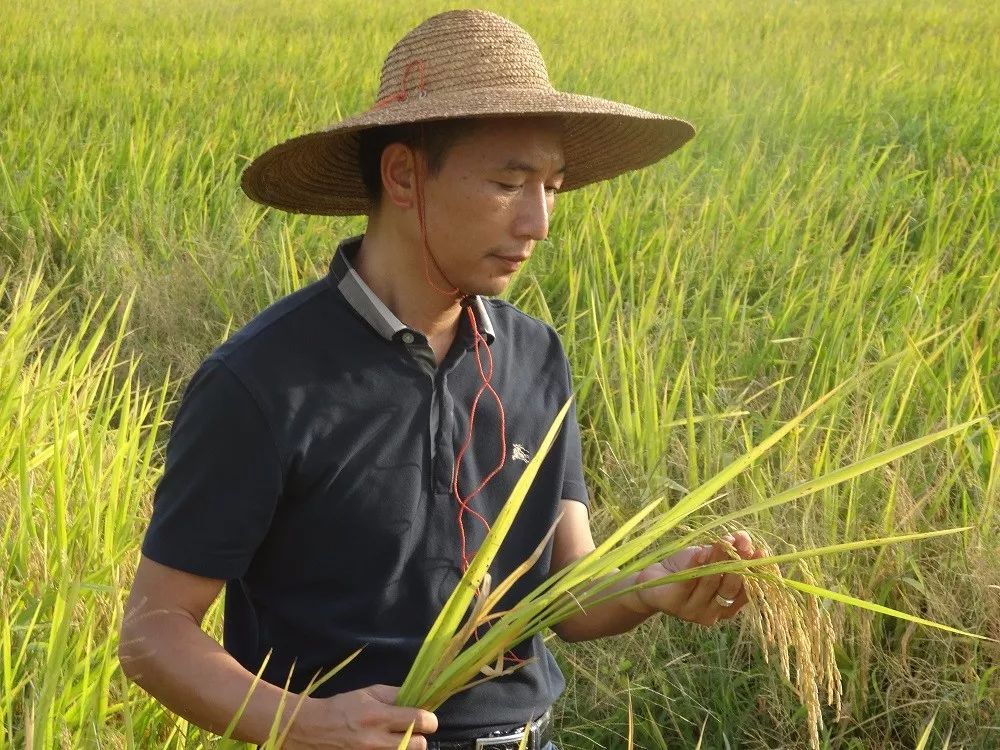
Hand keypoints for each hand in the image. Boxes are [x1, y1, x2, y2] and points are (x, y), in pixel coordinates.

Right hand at [284, 684, 437, 749]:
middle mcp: (377, 741)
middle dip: (420, 737)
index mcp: (379, 716)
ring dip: (407, 748)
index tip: (425, 717)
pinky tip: (385, 746)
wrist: (311, 730)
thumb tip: (418, 698)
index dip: (429, 718)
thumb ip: (394, 695)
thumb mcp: (368, 693)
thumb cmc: (342, 707)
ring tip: (396, 740)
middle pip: (420, 745)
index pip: (421, 720)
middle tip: (410, 731)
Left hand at [633, 531, 763, 626]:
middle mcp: (712, 614)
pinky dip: (695, 565)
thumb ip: (728, 553)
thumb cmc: (685, 570)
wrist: (651, 582)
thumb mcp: (709, 560)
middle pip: (729, 588)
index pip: (747, 593)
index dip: (755, 572)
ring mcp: (692, 611)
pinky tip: (700, 552)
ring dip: (718, 559)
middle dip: (737, 562)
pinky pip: (687, 582)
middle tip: (741, 542)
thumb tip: (744, 537)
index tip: (761, 552)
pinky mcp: (673, 603)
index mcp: (726, 608)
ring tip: (723, 540)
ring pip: (710, 581)